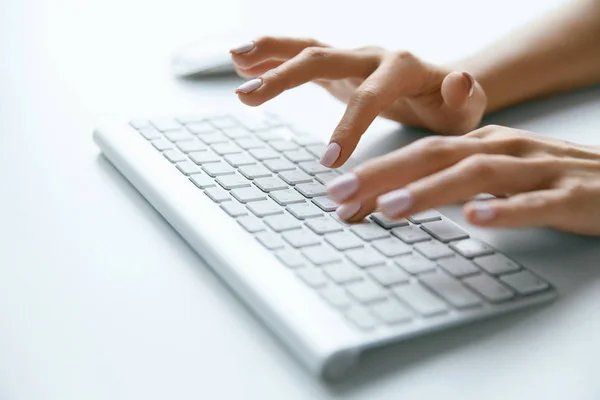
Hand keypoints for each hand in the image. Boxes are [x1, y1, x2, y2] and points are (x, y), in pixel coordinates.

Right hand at [230, 36, 486, 166]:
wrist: (443, 90)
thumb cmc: (452, 107)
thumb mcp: (468, 109)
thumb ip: (465, 97)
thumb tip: (459, 81)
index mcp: (403, 67)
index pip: (369, 96)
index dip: (347, 127)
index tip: (329, 163)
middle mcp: (372, 55)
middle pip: (323, 58)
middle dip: (284, 77)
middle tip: (249, 99)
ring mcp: (352, 59)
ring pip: (307, 49)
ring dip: (269, 54)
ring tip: (236, 61)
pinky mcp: (339, 69)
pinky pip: (303, 57)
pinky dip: (273, 58)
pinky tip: (245, 65)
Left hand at [325, 125, 599, 235]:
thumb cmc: (548, 176)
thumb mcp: (495, 173)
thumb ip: (449, 181)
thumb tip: (393, 197)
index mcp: (482, 144)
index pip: (417, 154)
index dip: (374, 171)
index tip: (335, 195)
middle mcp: (503, 149)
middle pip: (434, 156)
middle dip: (383, 175)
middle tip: (340, 196)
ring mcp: (536, 170)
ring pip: (477, 175)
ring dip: (431, 191)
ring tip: (391, 208)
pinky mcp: (570, 196)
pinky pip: (535, 203)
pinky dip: (505, 211)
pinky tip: (477, 220)